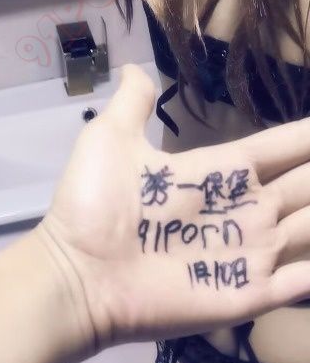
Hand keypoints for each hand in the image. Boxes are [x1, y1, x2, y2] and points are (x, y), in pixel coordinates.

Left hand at [38, 64, 309, 354]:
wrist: (76, 275)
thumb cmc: (94, 208)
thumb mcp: (111, 140)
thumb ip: (133, 104)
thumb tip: (132, 67)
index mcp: (222, 172)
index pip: (283, 148)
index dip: (308, 136)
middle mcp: (246, 211)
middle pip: (307, 187)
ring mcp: (249, 255)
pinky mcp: (246, 296)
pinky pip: (300, 281)